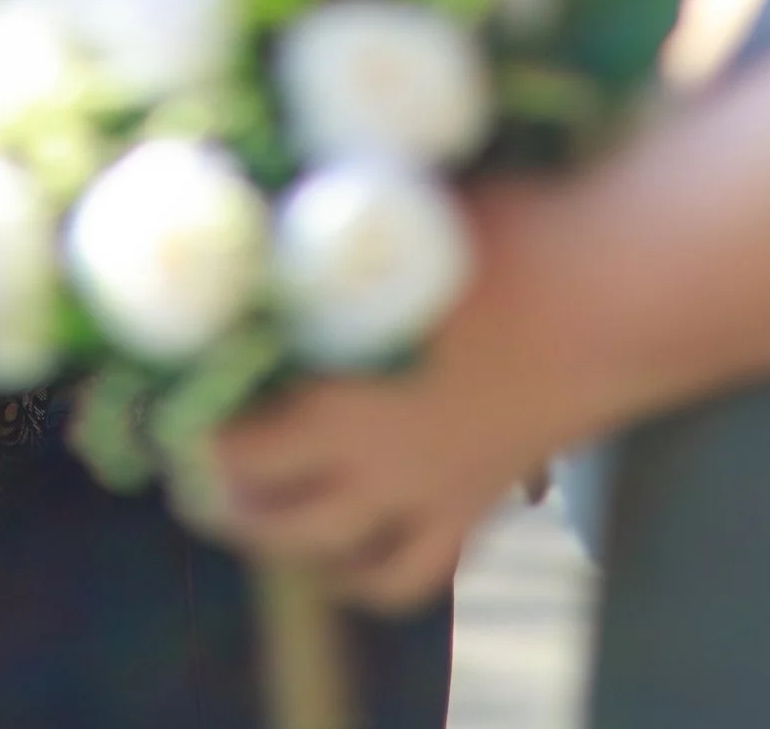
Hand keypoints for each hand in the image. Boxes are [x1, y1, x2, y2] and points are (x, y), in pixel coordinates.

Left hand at [210, 187, 598, 611]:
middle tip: (192, 461)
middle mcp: (371, 458)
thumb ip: (317, 228)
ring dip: (278, 542)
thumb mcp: (385, 212)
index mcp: (337, 393)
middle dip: (217, 495)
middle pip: (265, 511)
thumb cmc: (499, 230)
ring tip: (251, 509)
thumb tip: (251, 194)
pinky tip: (343, 549)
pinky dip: (365, 574)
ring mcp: (424, 491)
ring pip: (328, 556)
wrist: (610, 291)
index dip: (184, 426)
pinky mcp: (474, 505)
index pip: (228, 441)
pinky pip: (408, 574)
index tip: (159, 393)